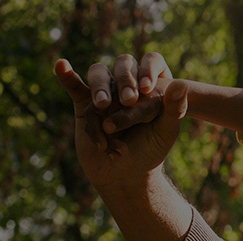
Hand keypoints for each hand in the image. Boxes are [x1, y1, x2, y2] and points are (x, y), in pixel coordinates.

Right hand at [55, 59, 188, 189]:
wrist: (126, 173)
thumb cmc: (151, 151)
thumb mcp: (166, 130)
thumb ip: (175, 108)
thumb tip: (181, 84)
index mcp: (148, 88)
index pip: (147, 71)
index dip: (146, 75)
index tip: (146, 90)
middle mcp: (126, 87)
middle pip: (121, 70)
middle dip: (124, 83)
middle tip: (129, 101)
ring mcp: (104, 95)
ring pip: (99, 83)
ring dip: (101, 92)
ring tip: (105, 114)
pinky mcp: (84, 105)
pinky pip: (75, 88)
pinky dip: (68, 76)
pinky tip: (61, 65)